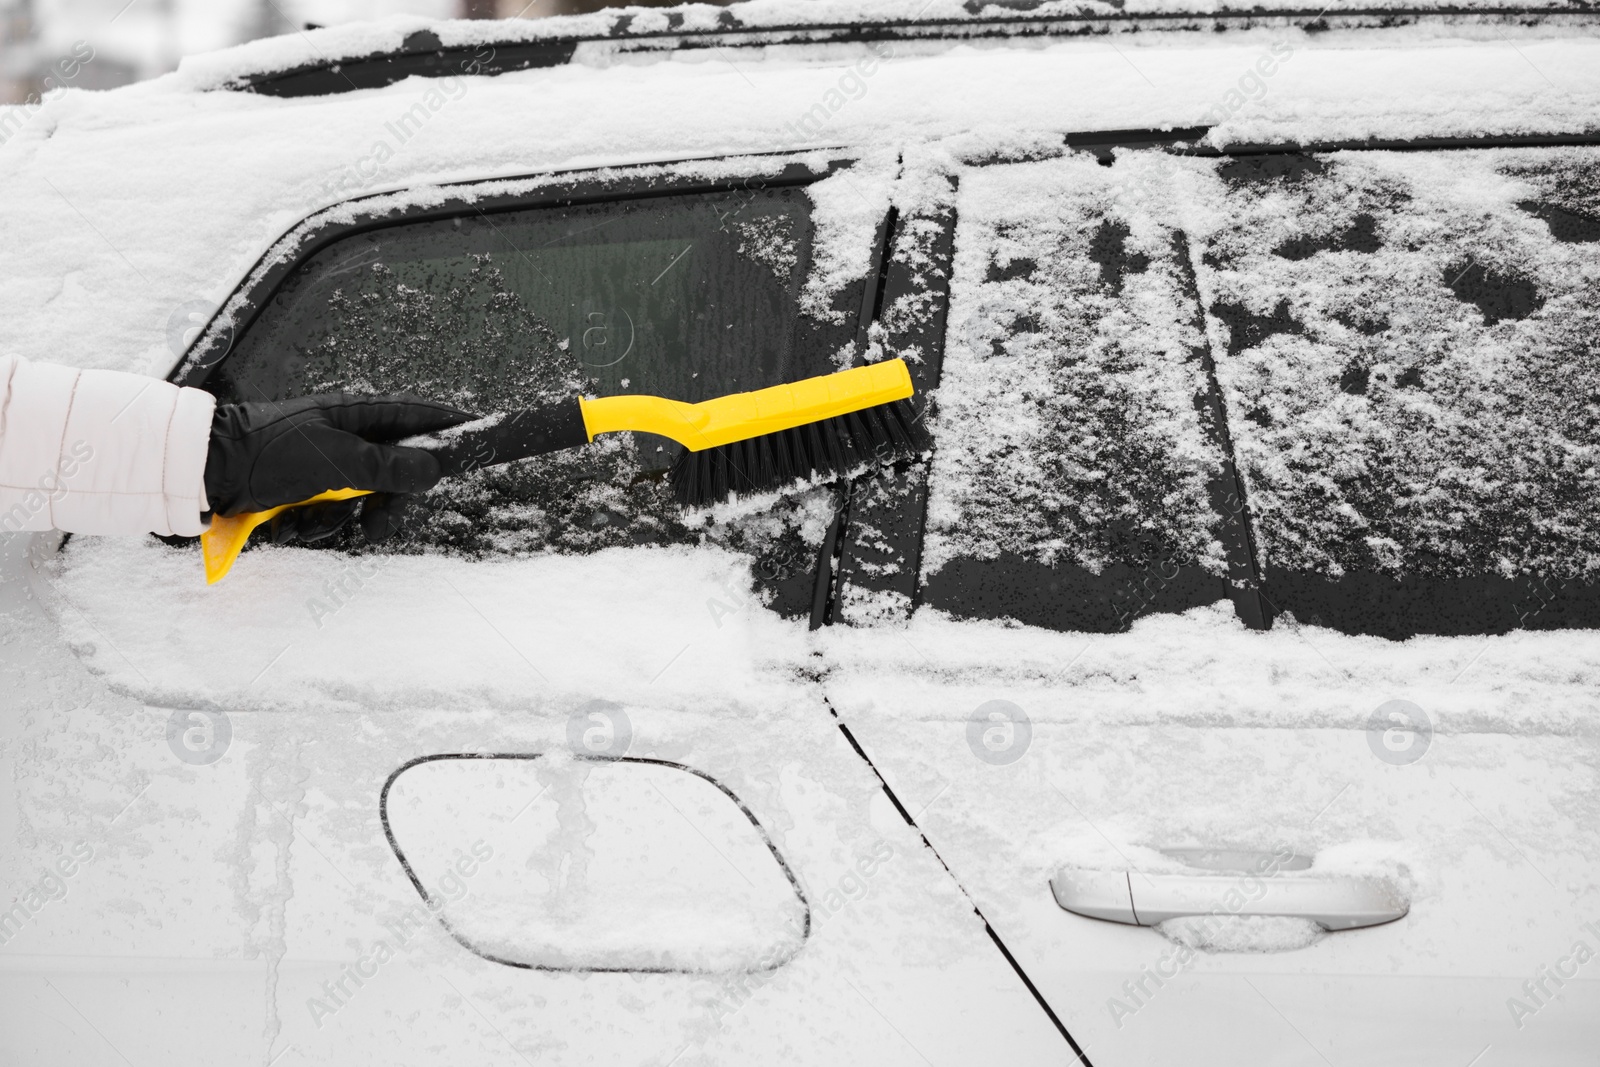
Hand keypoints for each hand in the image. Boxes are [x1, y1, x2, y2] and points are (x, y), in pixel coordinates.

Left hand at [204, 393, 474, 543]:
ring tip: (315, 522)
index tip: (478, 435)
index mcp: (359, 415)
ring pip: (366, 500)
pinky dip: (317, 525)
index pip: (420, 415)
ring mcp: (327, 465)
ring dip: (343, 520)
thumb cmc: (266, 452)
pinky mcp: (306, 491)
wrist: (204, 471)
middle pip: (399, 471)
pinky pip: (333, 515)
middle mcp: (348, 437)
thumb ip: (390, 466)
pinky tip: (293, 522)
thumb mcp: (336, 461)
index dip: (450, 426)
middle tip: (378, 524)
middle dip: (389, 504)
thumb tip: (433, 469)